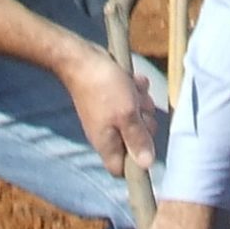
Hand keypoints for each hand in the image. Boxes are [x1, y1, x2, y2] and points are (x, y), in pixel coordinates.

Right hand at [60, 43, 158, 181]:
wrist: (82, 59)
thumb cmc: (103, 88)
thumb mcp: (127, 115)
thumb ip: (138, 140)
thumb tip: (147, 165)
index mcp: (107, 144)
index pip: (121, 169)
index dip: (135, 163)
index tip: (144, 144)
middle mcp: (108, 134)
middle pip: (136, 141)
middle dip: (144, 122)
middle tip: (138, 108)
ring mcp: (110, 116)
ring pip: (138, 117)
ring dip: (141, 102)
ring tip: (133, 90)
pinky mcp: (113, 100)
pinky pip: (133, 100)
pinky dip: (135, 90)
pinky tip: (132, 80)